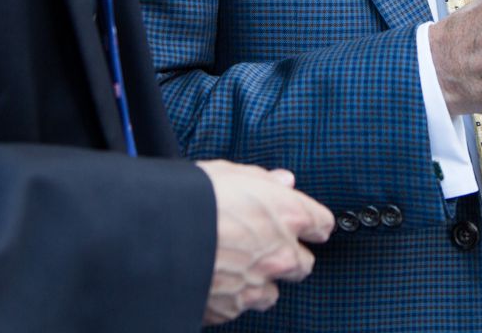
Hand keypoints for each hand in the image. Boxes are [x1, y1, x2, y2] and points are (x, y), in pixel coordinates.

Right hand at [199, 160, 333, 325]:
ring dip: (261, 281)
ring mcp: (257, 285)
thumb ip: (265, 180)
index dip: (312, 224)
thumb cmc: (194, 197)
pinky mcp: (231, 308)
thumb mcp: (232, 173)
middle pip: (304, 264)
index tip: (305, 225)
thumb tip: (284, 181)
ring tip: (237, 267)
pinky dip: (232, 296)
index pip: (322, 225)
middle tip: (266, 245)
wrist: (160, 235)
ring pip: (273, 292)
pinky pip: (240, 306)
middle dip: (290, 257)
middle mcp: (280, 254)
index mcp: (288, 215)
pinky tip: (214, 280)